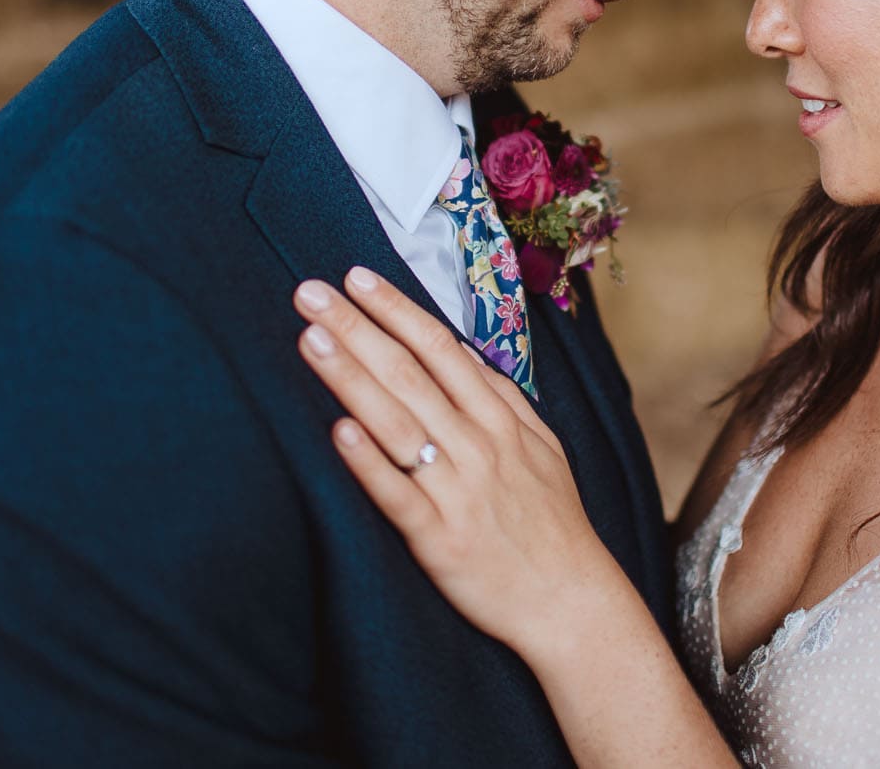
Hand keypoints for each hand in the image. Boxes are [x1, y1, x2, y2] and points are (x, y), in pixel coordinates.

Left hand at [293, 267, 629, 660]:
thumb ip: (501, 398)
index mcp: (499, 419)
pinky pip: (397, 495)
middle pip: (408, 373)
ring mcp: (457, 490)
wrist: (571, 601)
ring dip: (351, 377)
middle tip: (309, 291)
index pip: (439, 348)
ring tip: (310, 339)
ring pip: (396, 422)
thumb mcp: (542, 446)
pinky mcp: (438, 539)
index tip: (355, 278)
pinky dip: (368, 462)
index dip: (396, 309)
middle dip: (356, 327)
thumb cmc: (551, 522)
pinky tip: (337, 430)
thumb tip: (462, 354)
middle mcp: (477, 445)